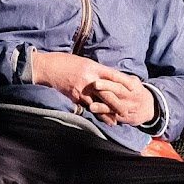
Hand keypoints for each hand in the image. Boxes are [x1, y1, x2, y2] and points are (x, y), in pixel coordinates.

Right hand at [30, 51, 157, 127]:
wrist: (49, 67)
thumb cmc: (66, 62)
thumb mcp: (84, 62)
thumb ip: (96, 70)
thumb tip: (107, 77)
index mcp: (93, 67)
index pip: (113, 75)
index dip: (124, 82)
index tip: (134, 87)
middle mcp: (89, 79)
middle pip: (107, 93)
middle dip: (117, 104)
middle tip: (127, 111)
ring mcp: (81, 89)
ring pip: (97, 104)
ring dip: (106, 113)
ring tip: (115, 121)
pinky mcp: (74, 96)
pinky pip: (86, 106)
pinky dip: (93, 112)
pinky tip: (98, 118)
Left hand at [77, 71, 157, 127]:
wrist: (149, 108)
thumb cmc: (136, 91)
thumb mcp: (133, 82)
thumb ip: (122, 78)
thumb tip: (106, 72)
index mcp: (133, 85)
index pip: (121, 80)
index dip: (110, 79)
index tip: (98, 78)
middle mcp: (131, 96)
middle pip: (118, 91)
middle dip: (106, 87)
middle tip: (94, 84)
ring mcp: (128, 107)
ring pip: (115, 106)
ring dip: (103, 106)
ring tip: (91, 106)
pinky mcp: (125, 117)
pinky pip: (114, 116)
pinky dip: (105, 116)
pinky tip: (96, 114)